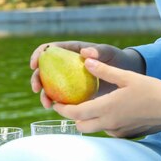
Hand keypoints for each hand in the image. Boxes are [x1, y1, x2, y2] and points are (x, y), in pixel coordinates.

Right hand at [30, 41, 145, 107]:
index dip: (38, 55)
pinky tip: (58, 110)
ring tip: (47, 104)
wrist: (126, 74)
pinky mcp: (75, 92)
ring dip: (44, 95)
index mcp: (70, 50)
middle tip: (36, 89)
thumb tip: (84, 53)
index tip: (34, 65)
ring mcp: (69, 79)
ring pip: (50, 86)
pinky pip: (62, 98)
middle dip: (36, 79)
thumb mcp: (109, 53)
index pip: (49, 49)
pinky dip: (57, 104)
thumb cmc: (117, 59)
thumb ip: (99, 52)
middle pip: (44, 70)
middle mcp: (66, 65)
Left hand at [53, 58, 160, 137]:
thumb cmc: (153, 91)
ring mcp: (117, 131)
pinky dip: (102, 121)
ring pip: (93, 128)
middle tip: (70, 102)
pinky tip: (109, 109)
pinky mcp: (125, 134)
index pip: (75, 113)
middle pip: (80, 125)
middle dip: (72, 116)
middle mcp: (108, 123)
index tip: (55, 101)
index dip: (61, 108)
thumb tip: (86, 61)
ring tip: (88, 103)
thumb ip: (105, 71)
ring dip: (87, 119)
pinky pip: (106, 129)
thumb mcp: (127, 77)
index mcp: (106, 109)